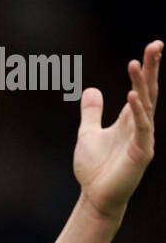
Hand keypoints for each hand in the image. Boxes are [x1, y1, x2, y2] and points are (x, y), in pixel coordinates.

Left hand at [74, 40, 161, 220]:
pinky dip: (137, 112)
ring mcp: (143, 139)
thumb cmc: (94, 169)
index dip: (147, 67)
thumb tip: (91, 89)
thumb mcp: (87, 134)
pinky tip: (132, 96)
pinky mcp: (141, 154)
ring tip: (135, 63)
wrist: (95, 198)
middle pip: (148, 91)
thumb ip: (91, 113)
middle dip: (152, 68)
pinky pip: (141, 128)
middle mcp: (140, 126)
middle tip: (155, 45)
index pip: (142, 87)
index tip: (153, 46)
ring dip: (140, 84)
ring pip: (144, 106)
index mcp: (130, 119)